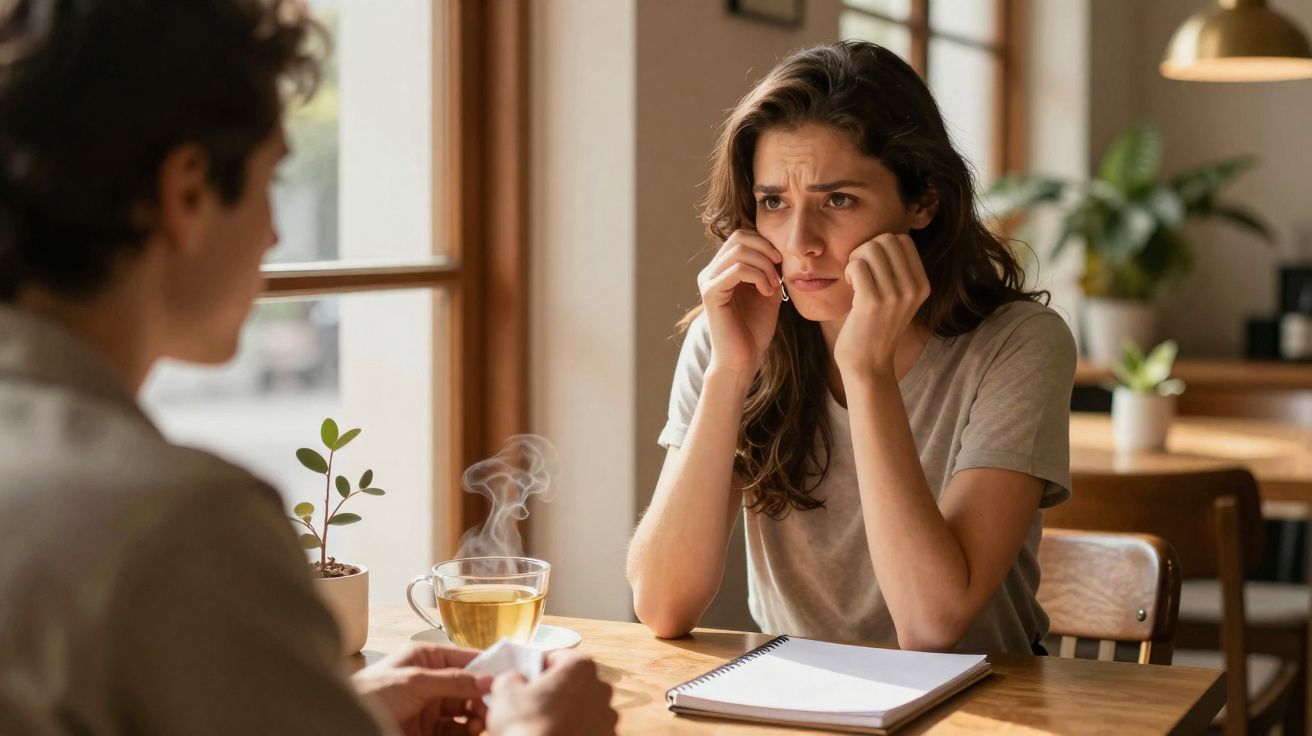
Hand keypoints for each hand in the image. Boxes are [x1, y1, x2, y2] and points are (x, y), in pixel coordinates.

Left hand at [351, 643, 491, 735]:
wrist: (345, 723)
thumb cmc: (370, 693)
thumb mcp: (414, 681)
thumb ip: (452, 680)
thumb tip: (487, 680)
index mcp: (427, 659)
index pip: (466, 658)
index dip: (488, 666)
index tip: (509, 675)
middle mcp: (432, 680)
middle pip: (469, 687)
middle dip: (484, 696)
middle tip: (496, 705)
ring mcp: (431, 706)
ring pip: (465, 709)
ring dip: (477, 715)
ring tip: (482, 721)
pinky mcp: (428, 730)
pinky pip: (455, 729)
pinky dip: (467, 730)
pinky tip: (472, 731)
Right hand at [486, 650, 617, 735]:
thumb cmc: (526, 724)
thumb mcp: (505, 691)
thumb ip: (512, 675)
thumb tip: (517, 679)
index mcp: (580, 666)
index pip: (558, 657)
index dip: (540, 667)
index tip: (528, 681)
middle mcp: (601, 687)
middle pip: (574, 681)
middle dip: (557, 690)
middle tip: (535, 704)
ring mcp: (608, 716)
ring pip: (584, 706)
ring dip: (569, 711)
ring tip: (546, 724)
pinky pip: (590, 728)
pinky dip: (577, 730)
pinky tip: (559, 734)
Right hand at [697, 228, 782, 375]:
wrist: (743, 359)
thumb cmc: (754, 330)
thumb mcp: (768, 292)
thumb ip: (769, 269)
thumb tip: (777, 248)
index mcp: (721, 269)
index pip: (742, 236)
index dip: (765, 243)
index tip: (782, 264)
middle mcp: (710, 271)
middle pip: (740, 237)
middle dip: (766, 250)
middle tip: (780, 272)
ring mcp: (708, 281)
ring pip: (740, 251)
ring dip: (765, 265)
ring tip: (774, 286)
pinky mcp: (710, 293)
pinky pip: (737, 270)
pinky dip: (758, 276)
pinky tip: (767, 292)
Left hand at [833, 233, 929, 376]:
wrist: (868, 364)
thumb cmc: (876, 327)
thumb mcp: (899, 297)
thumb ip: (898, 270)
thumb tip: (883, 238)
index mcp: (922, 284)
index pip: (903, 240)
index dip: (882, 246)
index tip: (873, 267)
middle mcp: (913, 288)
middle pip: (886, 239)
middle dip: (866, 249)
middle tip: (859, 272)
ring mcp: (894, 295)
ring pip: (870, 248)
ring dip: (855, 260)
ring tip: (855, 280)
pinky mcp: (872, 302)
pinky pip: (857, 266)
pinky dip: (848, 271)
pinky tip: (851, 288)